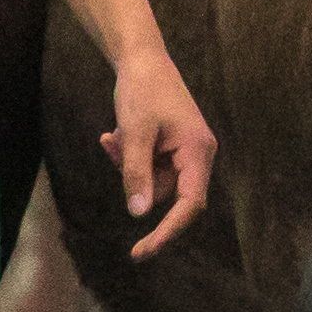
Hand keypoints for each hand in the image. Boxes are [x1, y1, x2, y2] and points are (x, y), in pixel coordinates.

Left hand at [105, 43, 221, 258]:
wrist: (142, 60)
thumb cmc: (142, 91)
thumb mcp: (134, 133)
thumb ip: (136, 173)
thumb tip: (139, 214)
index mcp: (198, 152)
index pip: (190, 204)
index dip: (168, 230)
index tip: (143, 251)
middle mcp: (197, 156)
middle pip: (169, 193)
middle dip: (137, 182)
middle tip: (115, 157)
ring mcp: (184, 152)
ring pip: (154, 181)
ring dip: (128, 166)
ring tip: (113, 136)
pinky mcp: (171, 148)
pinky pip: (148, 167)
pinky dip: (129, 157)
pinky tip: (114, 134)